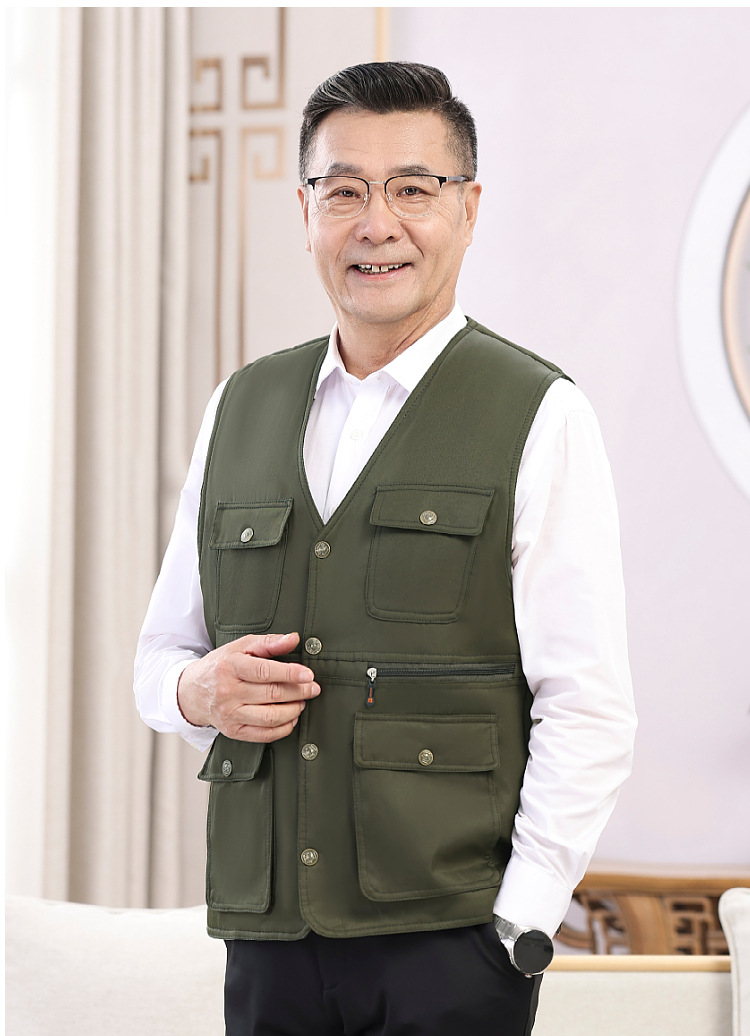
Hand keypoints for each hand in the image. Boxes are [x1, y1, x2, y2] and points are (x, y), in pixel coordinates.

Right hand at [177, 632, 319, 742]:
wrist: (192, 691)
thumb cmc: (220, 666)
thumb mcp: (241, 647)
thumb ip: (269, 642)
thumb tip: (293, 639)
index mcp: (230, 667)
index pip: (264, 671)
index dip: (290, 673)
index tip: (308, 674)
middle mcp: (228, 692)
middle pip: (271, 694)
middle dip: (299, 691)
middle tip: (313, 688)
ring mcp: (230, 714)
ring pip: (270, 717)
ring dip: (293, 710)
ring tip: (302, 701)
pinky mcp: (233, 731)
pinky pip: (264, 735)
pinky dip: (284, 728)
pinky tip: (291, 717)